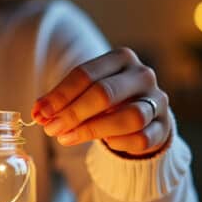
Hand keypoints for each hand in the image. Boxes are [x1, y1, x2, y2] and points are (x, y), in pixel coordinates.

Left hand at [31, 47, 171, 156]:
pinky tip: (105, 144)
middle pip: (105, 93)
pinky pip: (142, 138)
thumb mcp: (85, 93)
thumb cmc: (107, 101)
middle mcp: (142, 75)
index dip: (60, 95)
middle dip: (73, 113)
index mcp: (121, 58)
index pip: (86, 73)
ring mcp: (157, 101)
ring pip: (129, 116)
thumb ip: (62, 100)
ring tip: (67, 138)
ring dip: (93, 130)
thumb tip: (38, 113)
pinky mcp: (164, 127)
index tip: (40, 112)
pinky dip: (120, 143)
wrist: (144, 117)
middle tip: (51, 128)